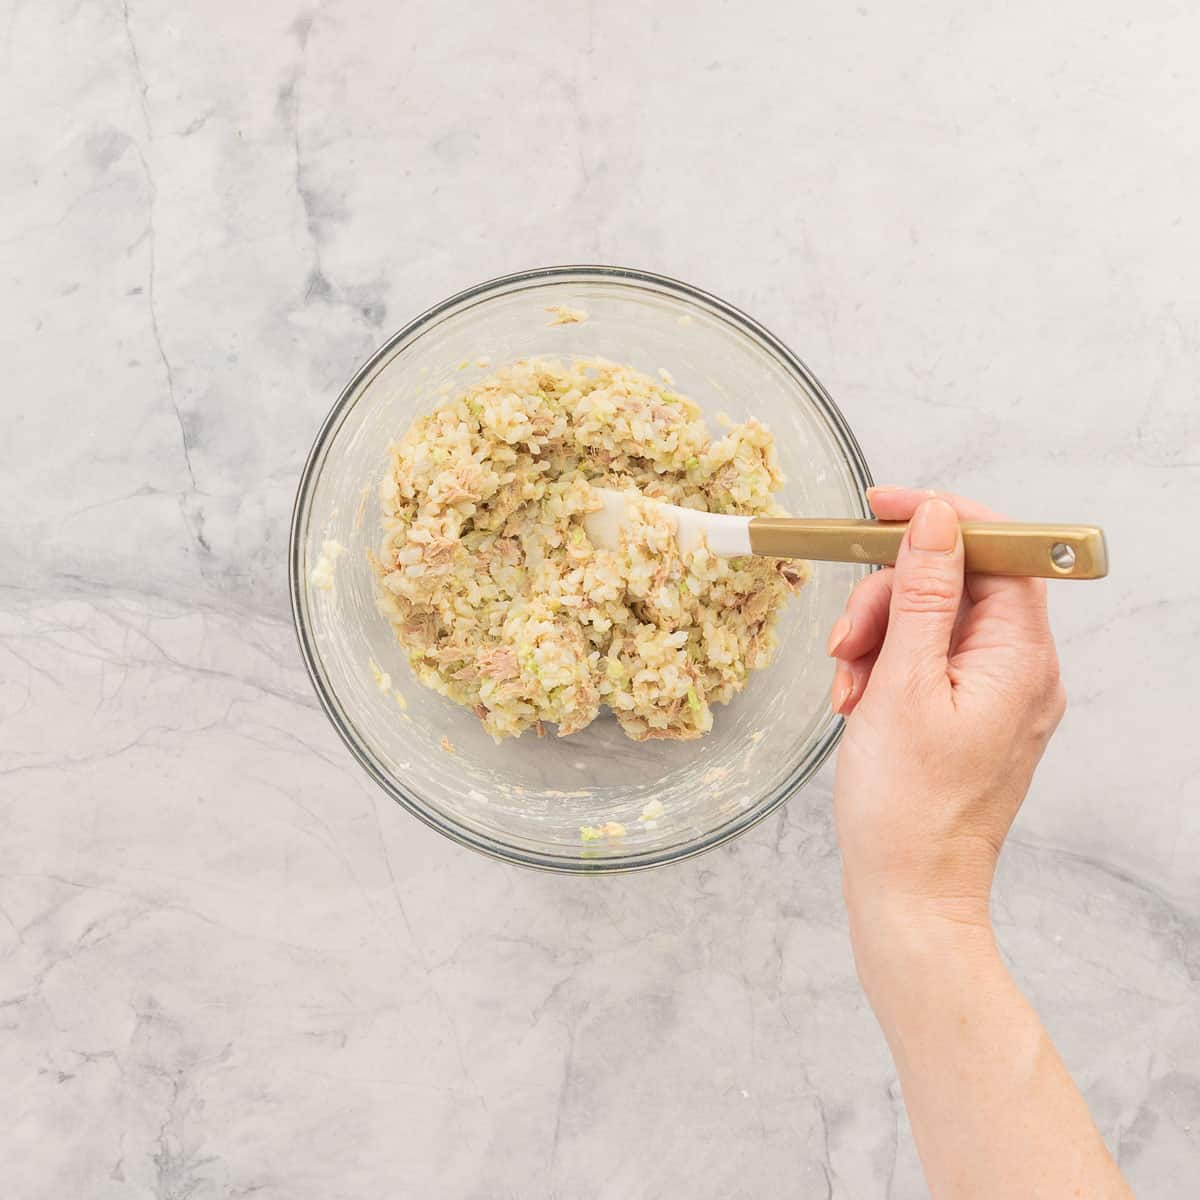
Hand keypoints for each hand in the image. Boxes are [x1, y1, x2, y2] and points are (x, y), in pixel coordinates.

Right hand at [829, 487, 1066, 945]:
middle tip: (845, 640)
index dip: (940, 519)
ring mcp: (996, 693)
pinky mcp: (969, 714)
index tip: (880, 508)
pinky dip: (884, 668)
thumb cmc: (906, 805)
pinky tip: (857, 701)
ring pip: (931, 621)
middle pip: (954, 584)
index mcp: (1021, 657)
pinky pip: (926, 660)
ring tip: (847, 685)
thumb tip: (937, 519)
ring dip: (877, 638)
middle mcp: (1021, 669)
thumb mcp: (902, 683)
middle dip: (889, 598)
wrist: (908, 892)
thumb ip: (921, 593)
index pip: (999, 549)